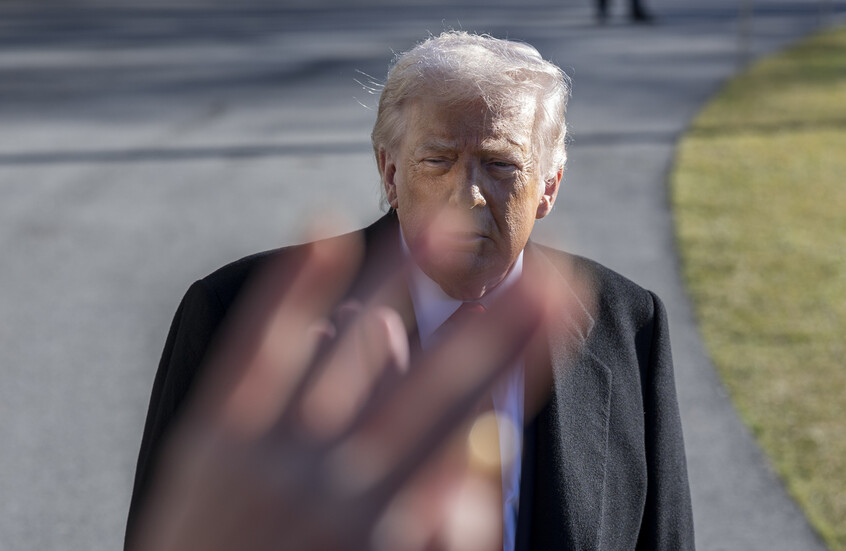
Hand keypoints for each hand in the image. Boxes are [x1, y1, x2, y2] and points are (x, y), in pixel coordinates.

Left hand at [129, 232, 559, 550]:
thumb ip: (447, 526)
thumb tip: (489, 448)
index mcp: (393, 525)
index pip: (474, 422)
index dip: (521, 357)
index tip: (558, 304)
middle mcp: (342, 482)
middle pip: (436, 382)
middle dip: (493, 323)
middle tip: (539, 267)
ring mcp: (275, 453)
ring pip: (353, 345)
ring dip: (400, 279)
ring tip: (438, 228)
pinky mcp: (216, 433)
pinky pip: (262, 342)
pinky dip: (297, 283)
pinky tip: (323, 230)